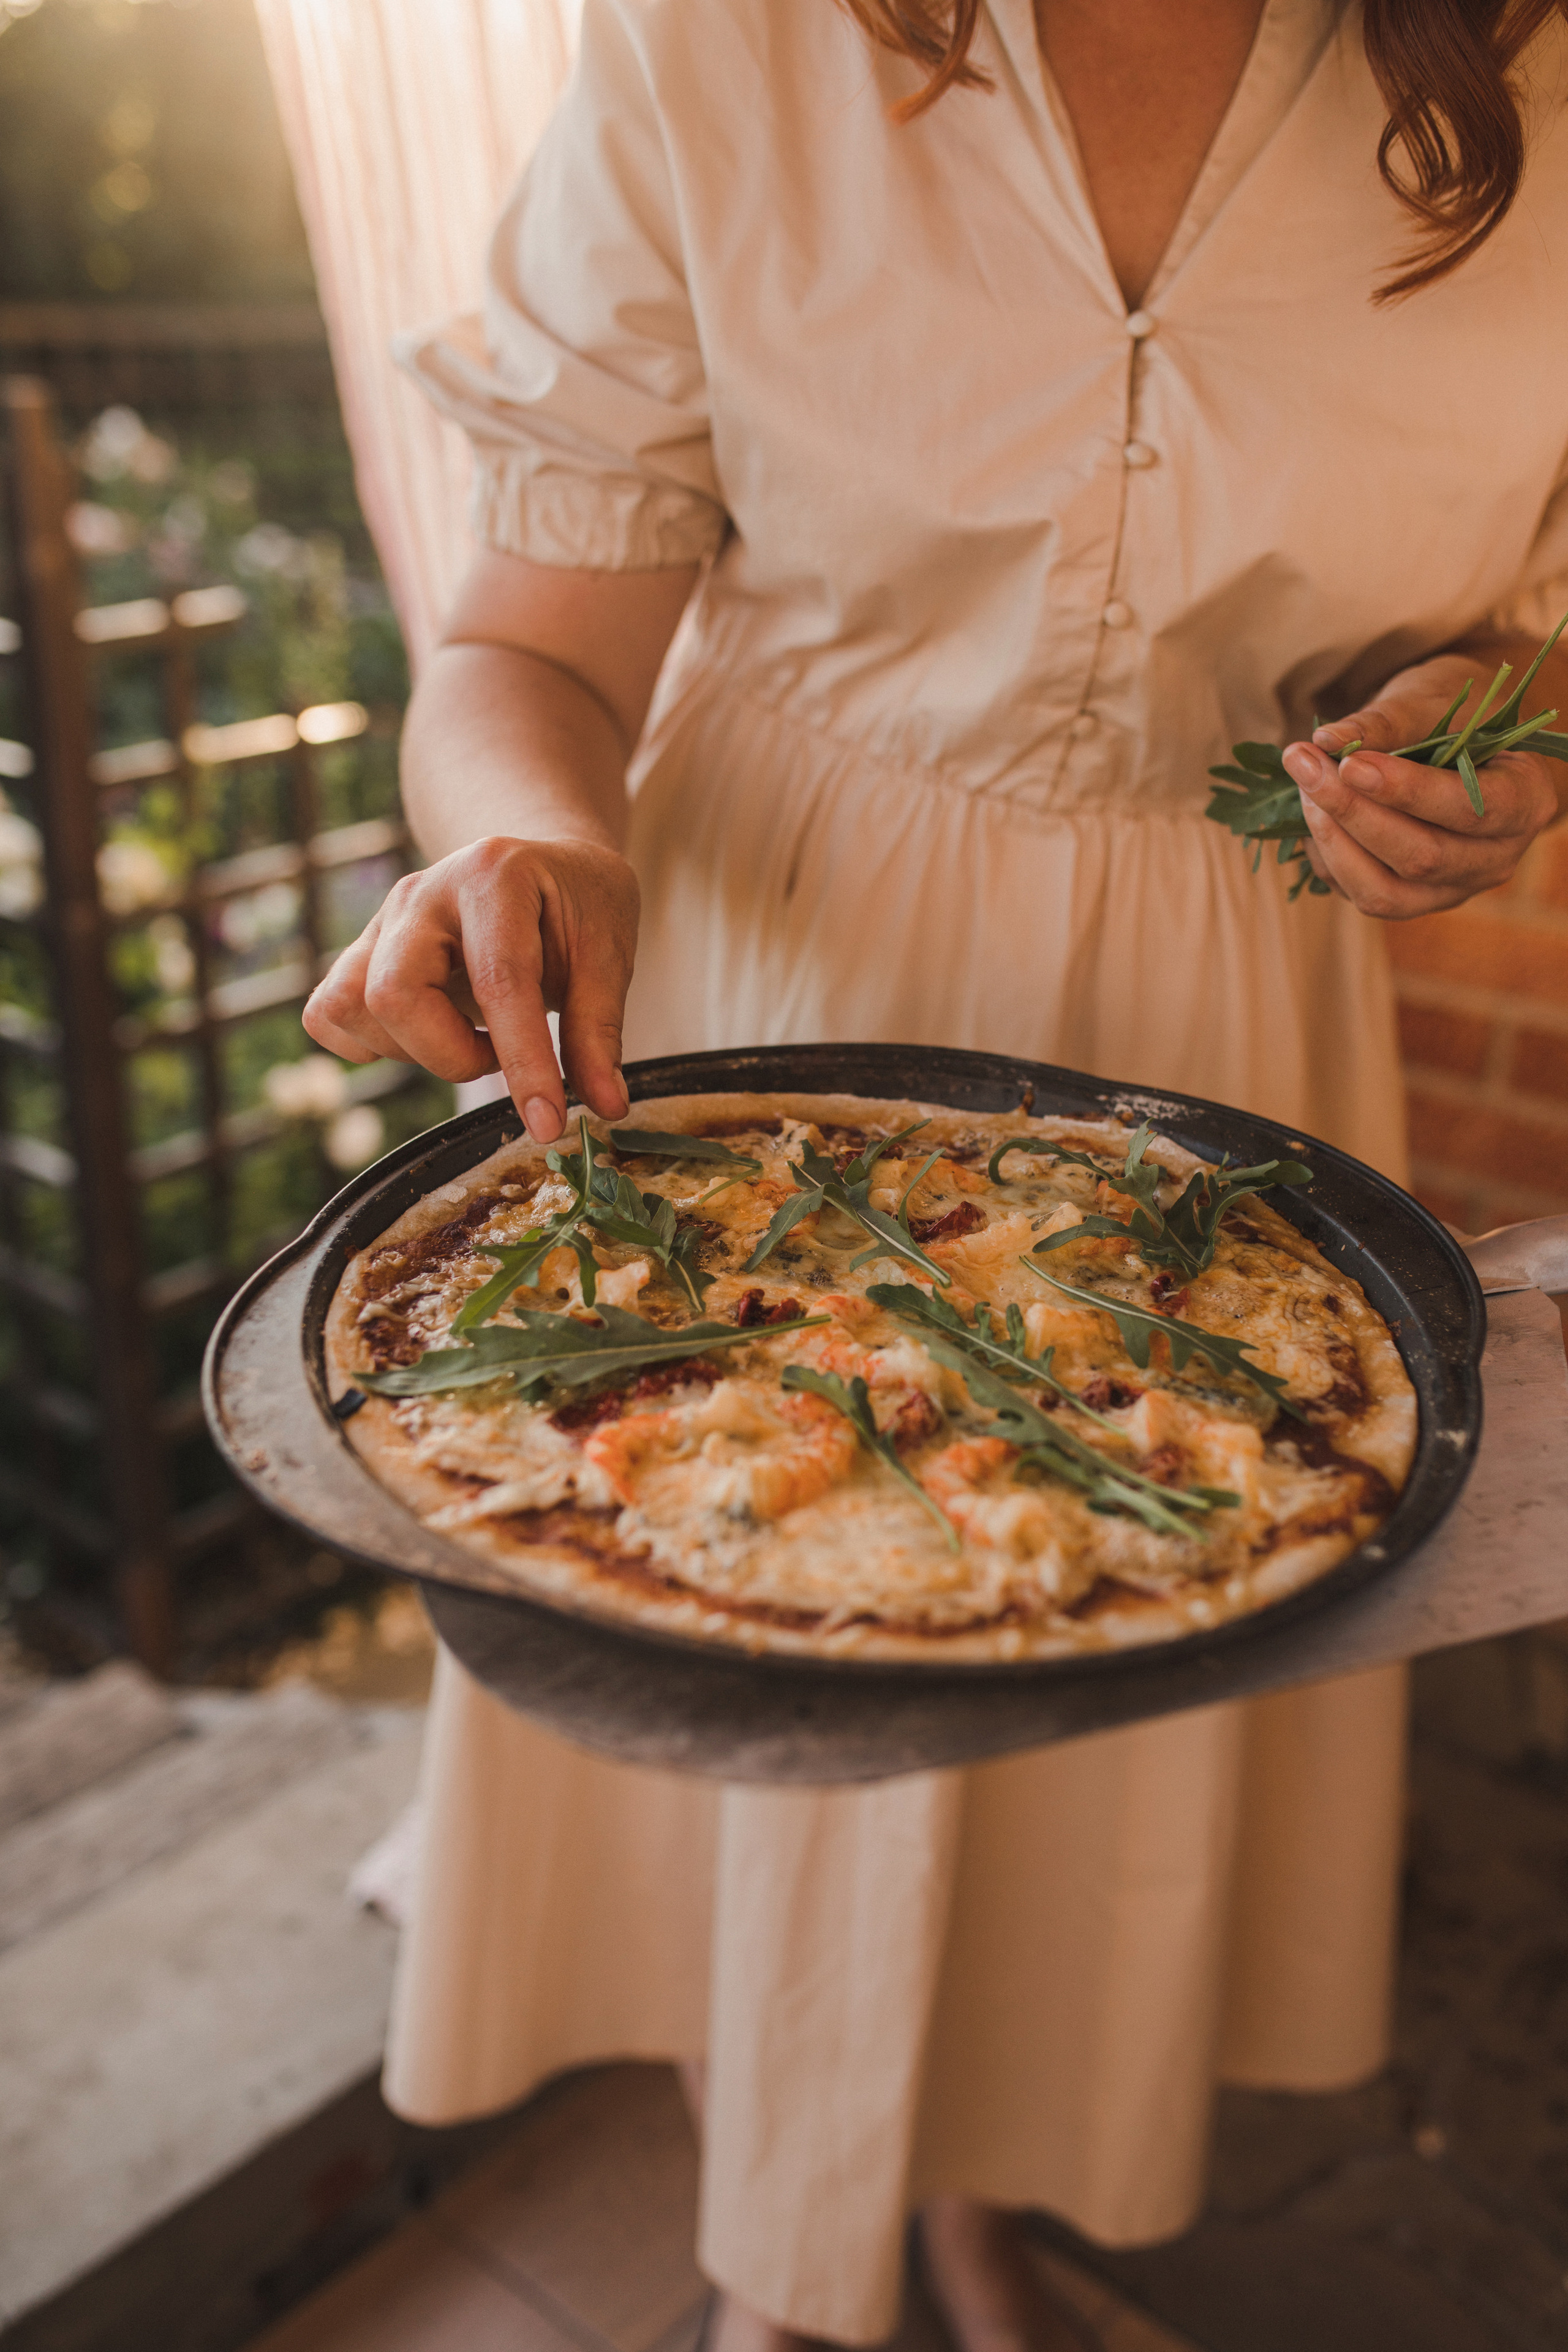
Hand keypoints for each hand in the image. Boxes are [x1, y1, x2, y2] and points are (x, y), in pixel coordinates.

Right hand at [303, 834, 637, 1142]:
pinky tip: (426, 1034)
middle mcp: (423, 891)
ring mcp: (383, 920)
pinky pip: (330, 1012)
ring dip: (412, 1051)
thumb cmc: (576, 904)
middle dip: (450, 1055)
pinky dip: (371, 1045)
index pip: (499, 981)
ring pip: (352, 1005)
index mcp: (494, 875)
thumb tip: (606, 1106)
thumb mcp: (608, 952)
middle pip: (393, 993)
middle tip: (498, 1055)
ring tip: (467, 1039)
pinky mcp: (362, 951)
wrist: (539, 864)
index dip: (523, 1062)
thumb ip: (599, 1028)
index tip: (547, 1123)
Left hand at [1280, 653, 1560, 917]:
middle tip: (1305, 763)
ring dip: (1333, 840)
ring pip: (1385, 893)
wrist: (1451, 740)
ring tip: (1302, 785)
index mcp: (1525, 801)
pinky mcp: (1411, 903)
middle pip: (1422, 857)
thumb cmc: (1449, 714)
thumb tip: (1328, 739)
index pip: (1469, 809)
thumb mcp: (1430, 700)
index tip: (1351, 762)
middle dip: (1355, 812)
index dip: (1407, 792)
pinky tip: (1310, 813)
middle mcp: (1496, 858)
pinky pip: (1359, 895)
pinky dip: (1326, 857)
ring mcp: (1453, 889)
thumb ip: (1386, 722)